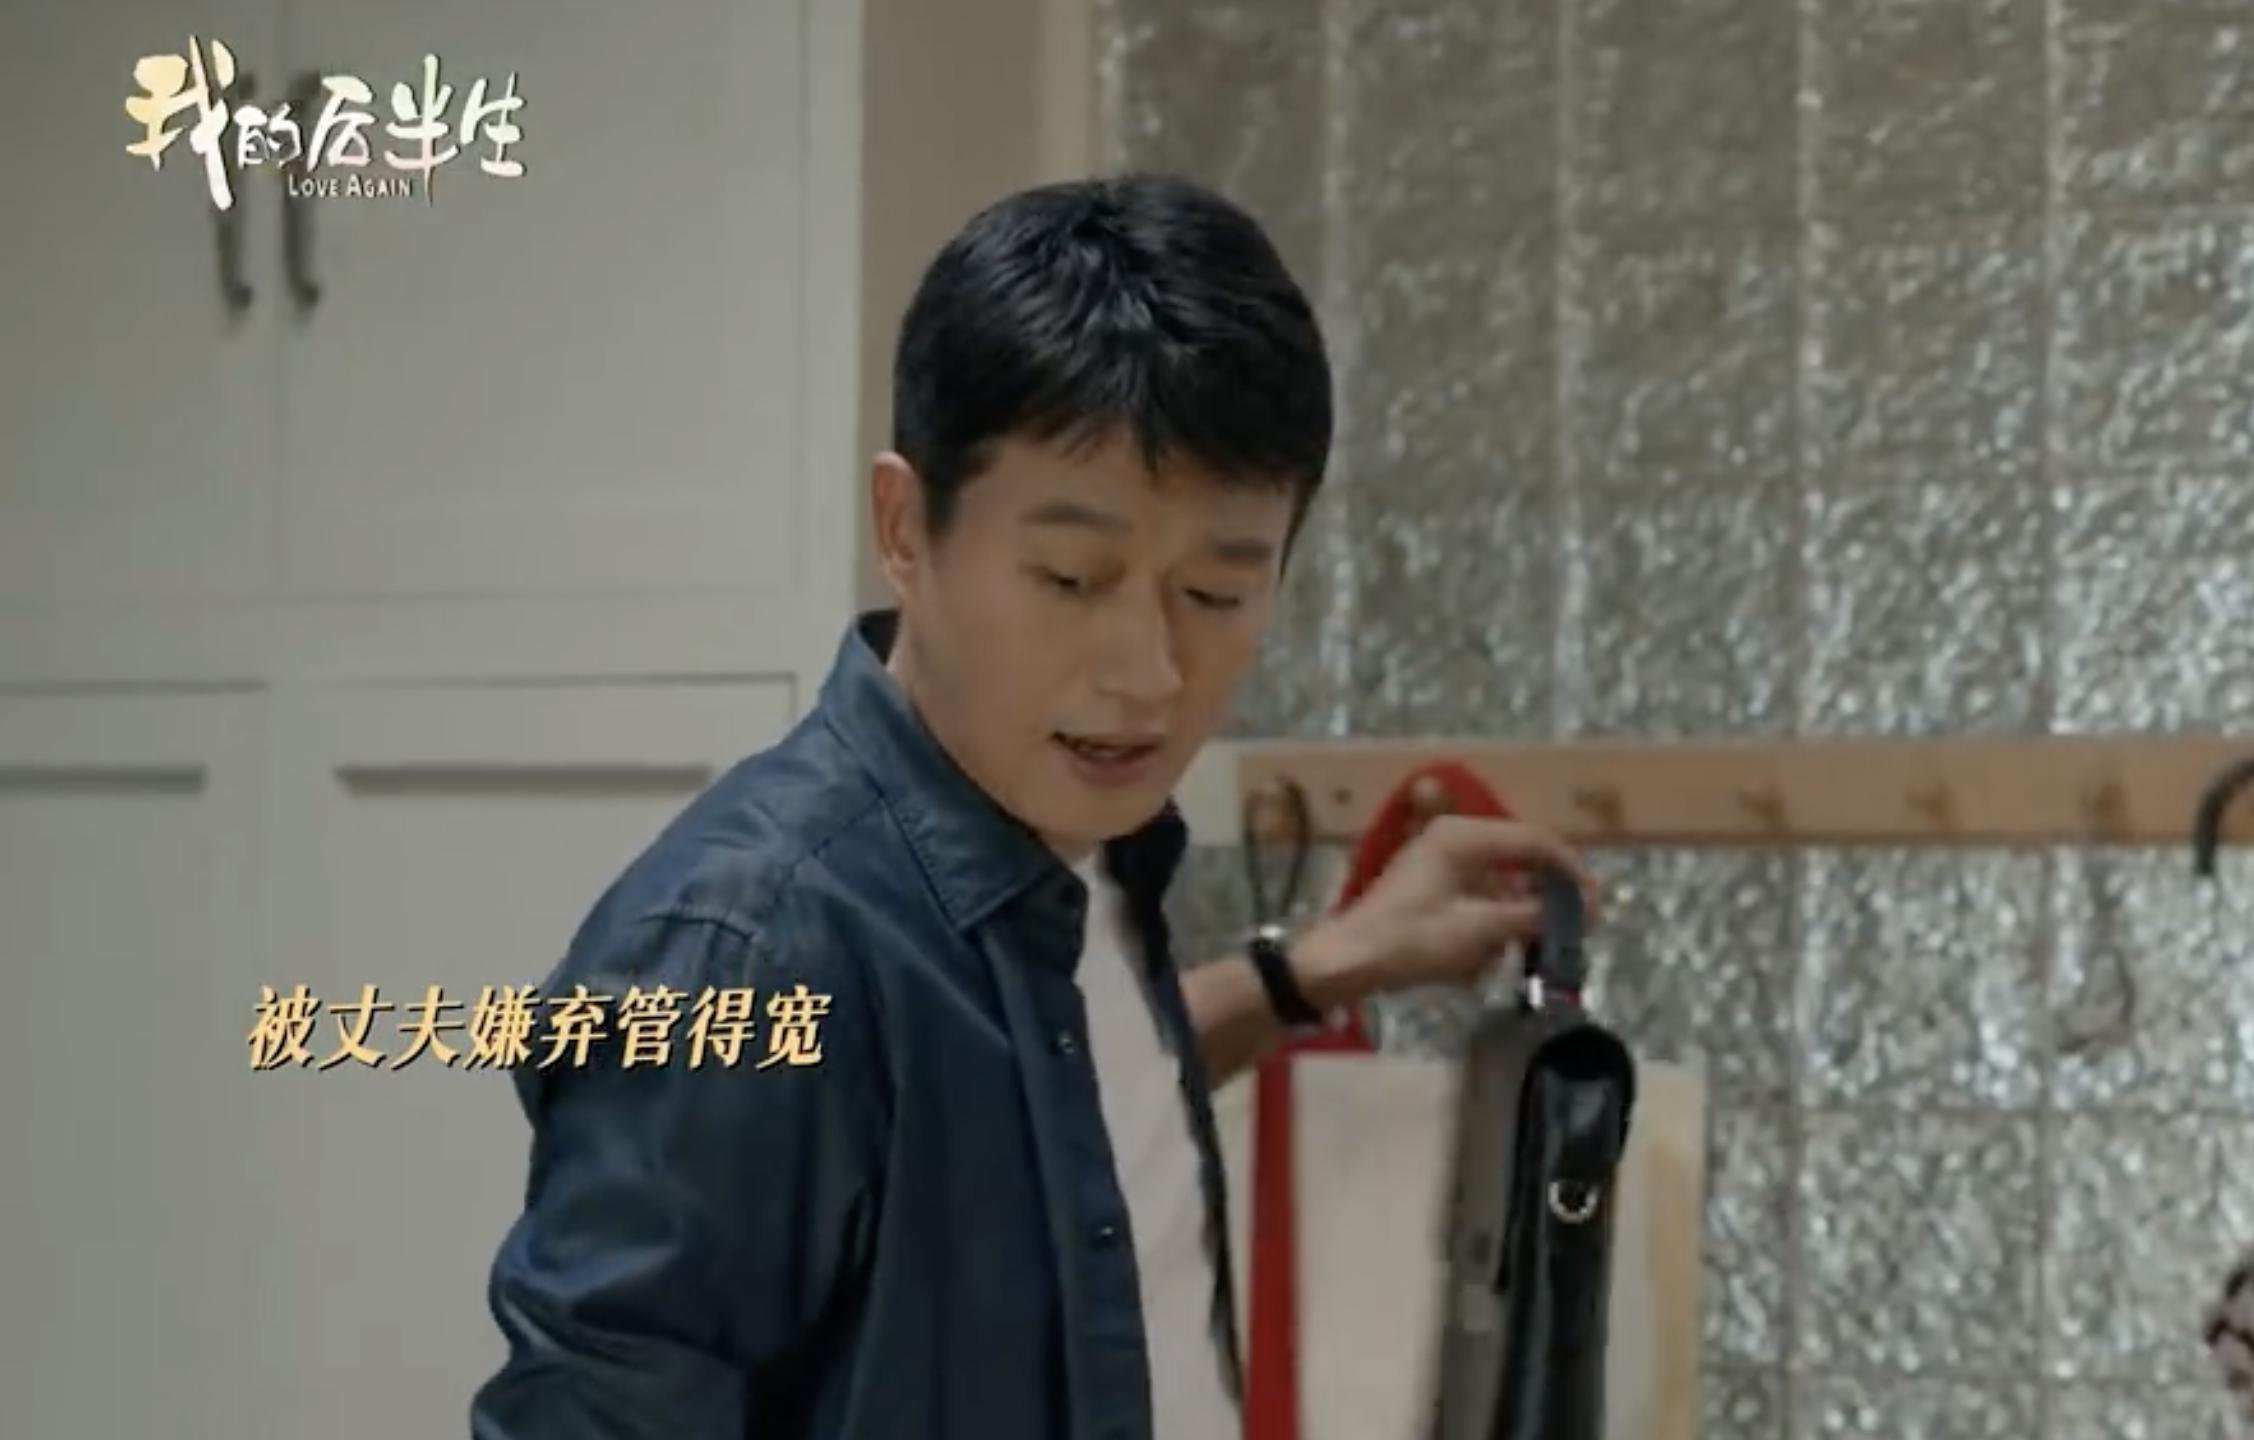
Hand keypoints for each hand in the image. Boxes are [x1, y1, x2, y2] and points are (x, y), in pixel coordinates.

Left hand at [1296, 812, 1600, 1009]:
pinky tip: (1475, 965)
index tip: (1595, 903)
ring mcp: (1436, 863)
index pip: (1533, 840)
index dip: (1569, 871)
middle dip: (1538, 901)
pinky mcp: (1427, 890)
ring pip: (1495, 886)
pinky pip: (1472, 903)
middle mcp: (1450, 839)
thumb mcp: (1479, 931)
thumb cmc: (1410, 941)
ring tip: (1511, 956)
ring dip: (1507, 922)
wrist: (1345, 963)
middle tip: (1566, 932)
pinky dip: (1482, 930)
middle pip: (1516, 861)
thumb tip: (1586, 909)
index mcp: (1461, 836)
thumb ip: (1534, 917)